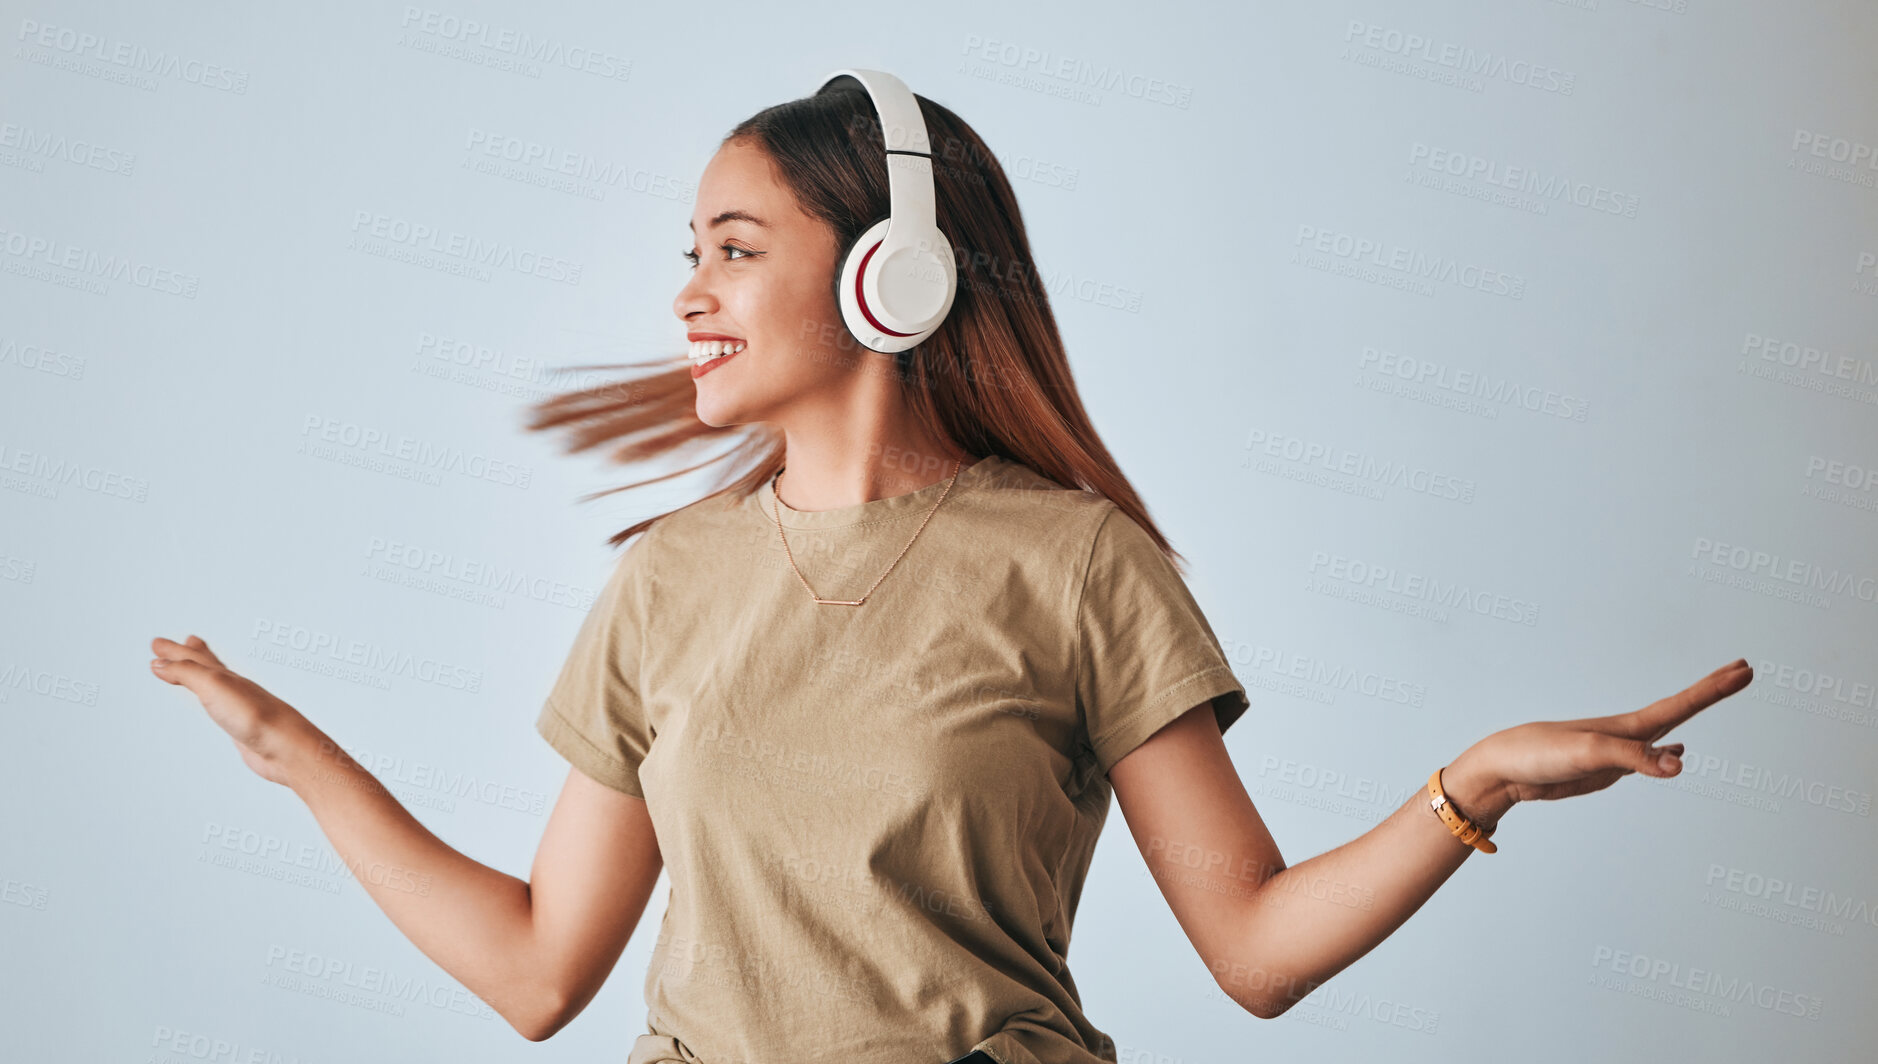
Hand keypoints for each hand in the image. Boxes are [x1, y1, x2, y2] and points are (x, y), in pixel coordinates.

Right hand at [148, 635, 314, 786]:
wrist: (286, 748)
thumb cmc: (257, 716)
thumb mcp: (214, 686)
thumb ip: (186, 673)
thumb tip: (158, 663)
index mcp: (226, 676)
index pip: (194, 658)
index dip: (174, 651)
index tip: (157, 644)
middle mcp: (234, 688)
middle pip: (208, 666)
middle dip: (190, 655)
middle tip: (182, 642)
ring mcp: (240, 708)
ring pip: (216, 686)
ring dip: (203, 676)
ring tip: (196, 671)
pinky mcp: (243, 728)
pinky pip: (222, 709)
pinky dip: (214, 702)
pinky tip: (218, 706)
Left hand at [1448, 658, 1754, 825]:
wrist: (1503, 769)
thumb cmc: (1539, 753)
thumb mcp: (1588, 754)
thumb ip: (1634, 758)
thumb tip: (1680, 765)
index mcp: (1626, 728)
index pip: (1681, 704)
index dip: (1714, 689)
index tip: (1745, 669)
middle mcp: (1626, 735)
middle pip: (1679, 710)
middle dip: (1712, 691)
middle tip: (1744, 670)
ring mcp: (1616, 752)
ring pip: (1665, 732)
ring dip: (1692, 716)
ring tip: (1717, 696)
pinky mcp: (1604, 771)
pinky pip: (1647, 760)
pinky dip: (1666, 756)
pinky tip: (1676, 756)